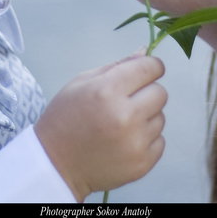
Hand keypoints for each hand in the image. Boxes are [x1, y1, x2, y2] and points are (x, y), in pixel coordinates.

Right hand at [34, 53, 166, 201]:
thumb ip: (117, 66)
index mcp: (107, 91)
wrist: (55, 165)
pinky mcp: (142, 163)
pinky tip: (124, 141)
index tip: (146, 71)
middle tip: (128, 101)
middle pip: (160, 92)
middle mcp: (125, 116)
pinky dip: (146, 139)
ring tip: (121, 124)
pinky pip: (159, 141)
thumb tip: (146, 52)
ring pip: (160, 117)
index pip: (150, 67)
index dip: (151, 66)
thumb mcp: (81, 83)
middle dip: (147, 92)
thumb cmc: (65, 118)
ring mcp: (135, 143)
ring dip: (146, 117)